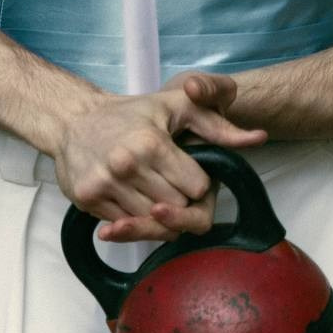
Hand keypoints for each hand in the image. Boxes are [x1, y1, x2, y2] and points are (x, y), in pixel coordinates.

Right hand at [55, 72, 266, 243]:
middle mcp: (126, 167)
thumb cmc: (131, 112)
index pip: (197, 187)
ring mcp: (104, 185)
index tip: (188, 170)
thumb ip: (219, 124)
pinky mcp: (87, 200)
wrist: (74, 119)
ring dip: (158, 211)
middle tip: (169, 179)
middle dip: (180, 197)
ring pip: (152, 222)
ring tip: (152, 187)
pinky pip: (126, 225)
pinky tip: (132, 194)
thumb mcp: (177, 106)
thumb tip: (258, 138)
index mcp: (151, 144)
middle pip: (176, 207)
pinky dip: (134, 217)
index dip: (198, 182)